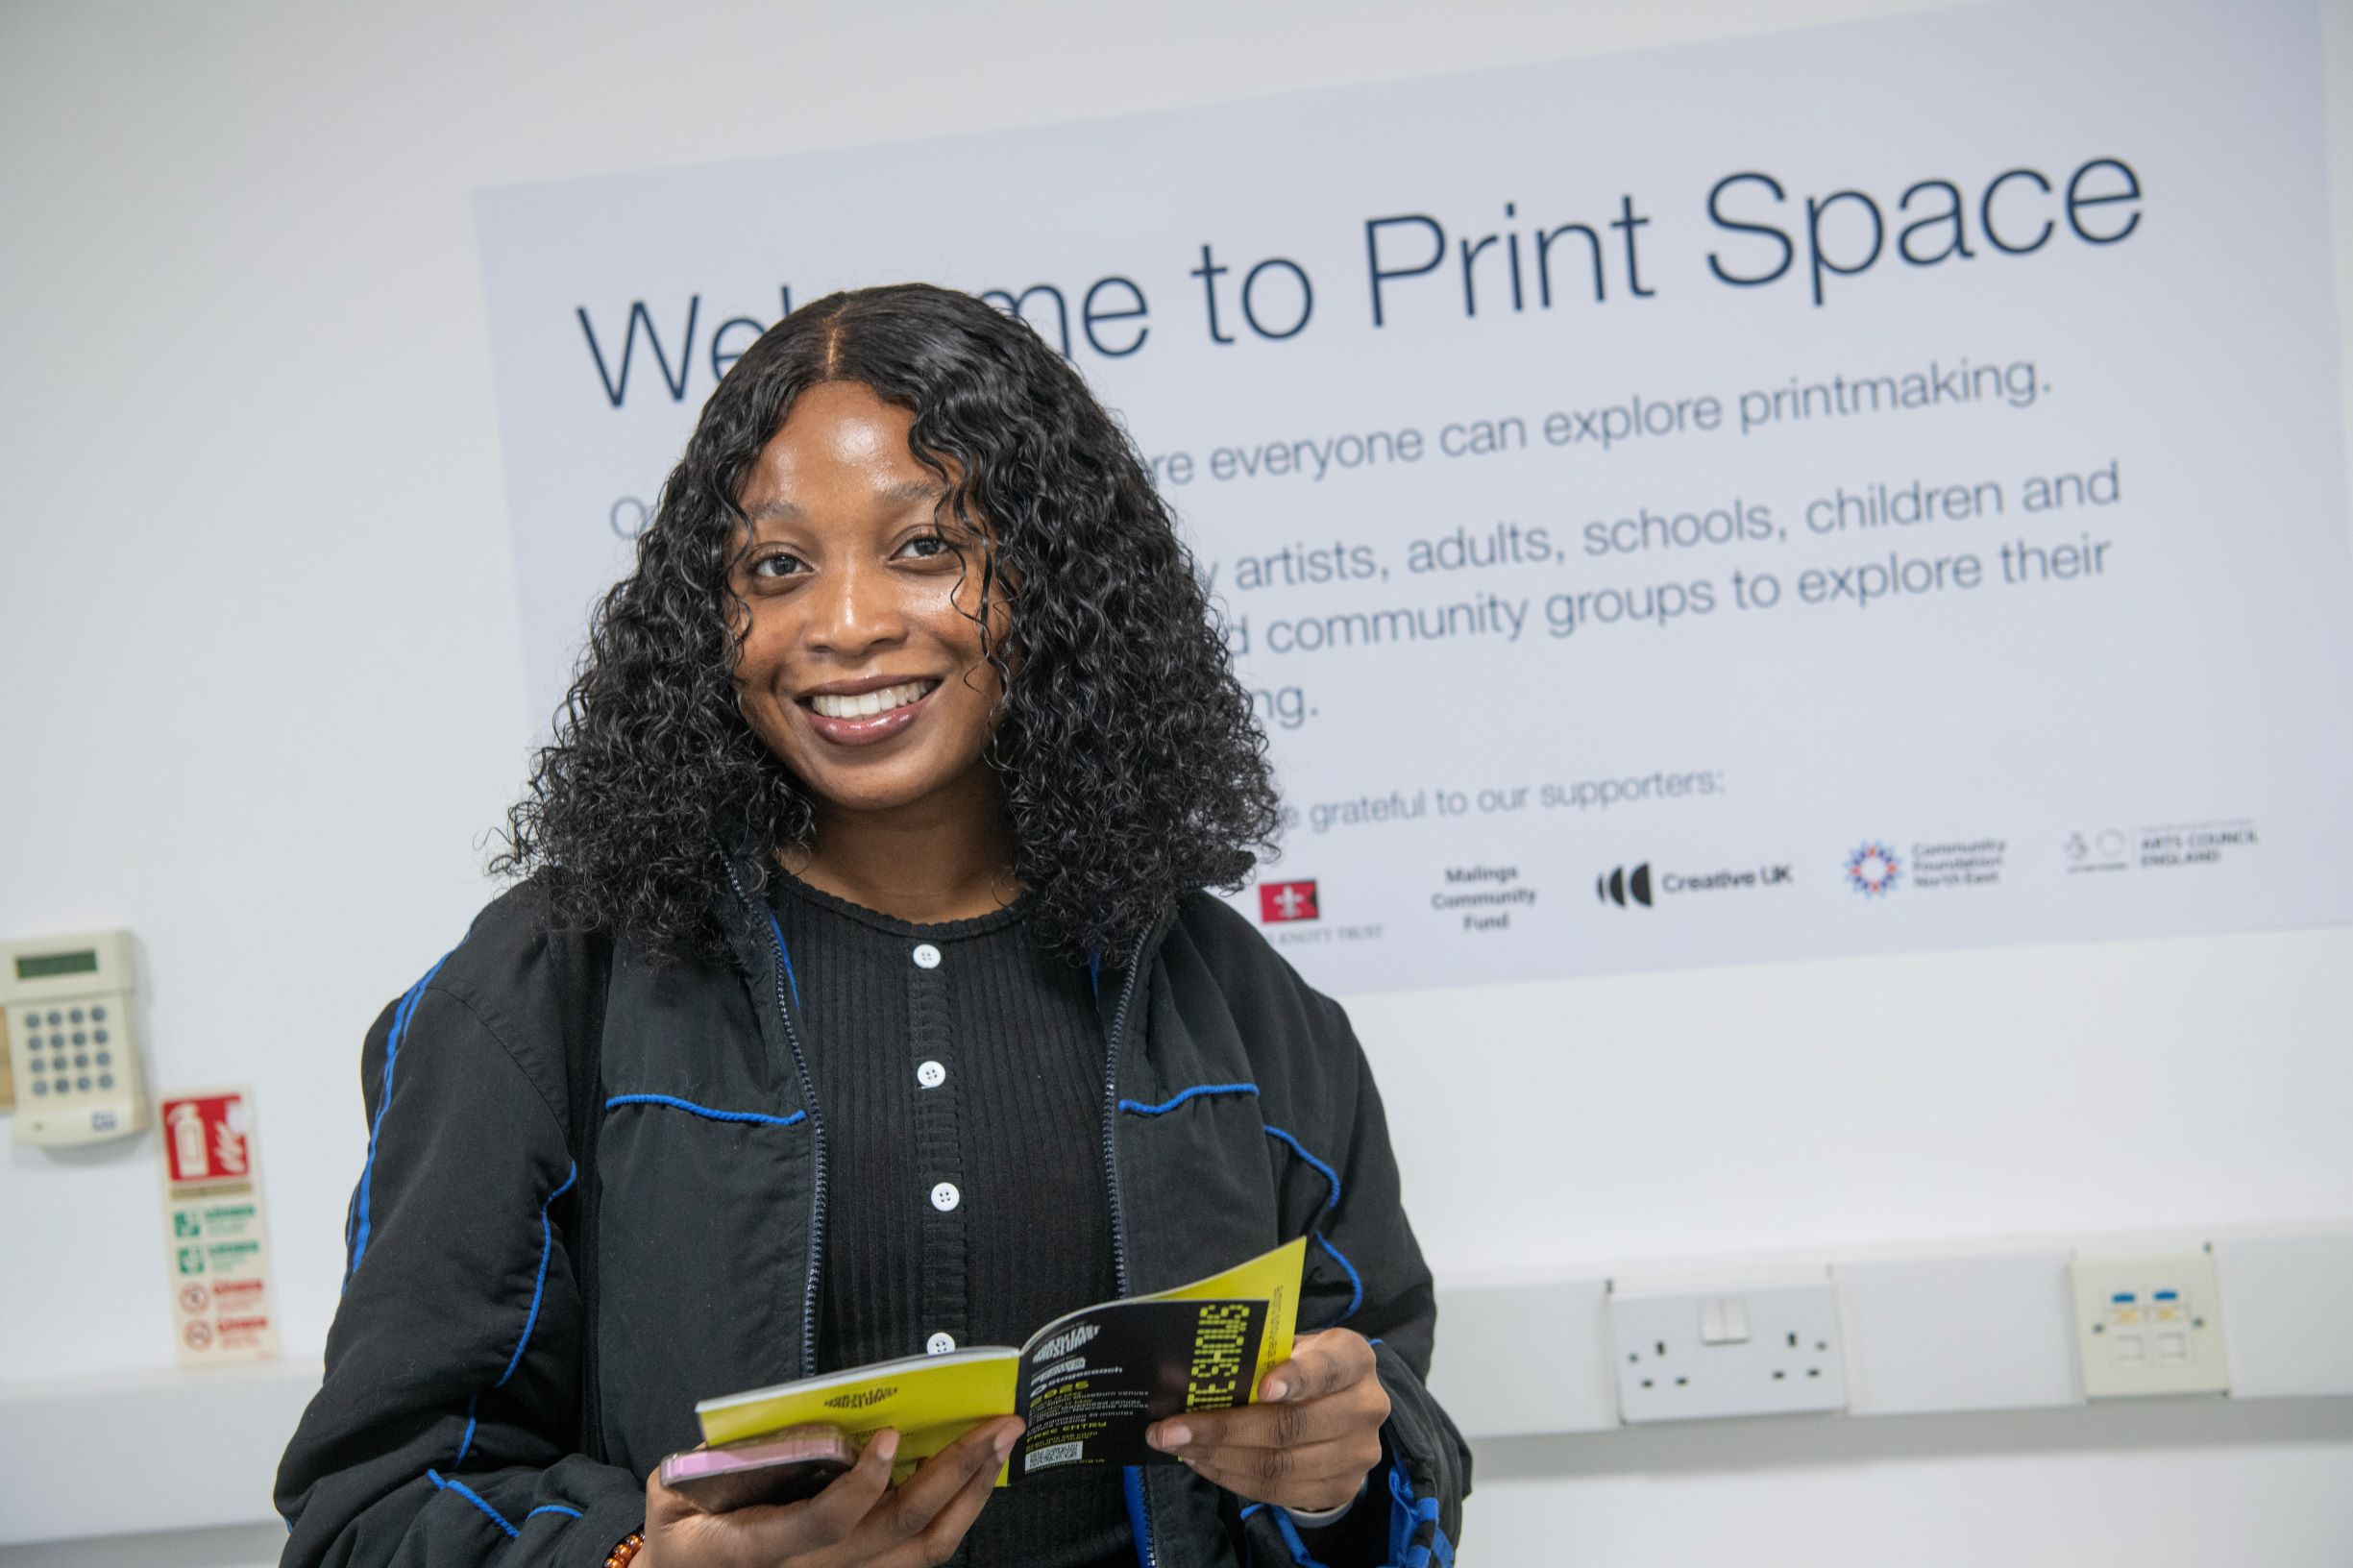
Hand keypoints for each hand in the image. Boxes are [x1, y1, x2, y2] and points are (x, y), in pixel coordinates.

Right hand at [636, 1416, 1021, 1567]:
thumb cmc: (681, 1523)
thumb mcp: (677, 1486)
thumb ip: (731, 1457)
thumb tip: (810, 1423)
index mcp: (754, 1550)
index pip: (824, 1526)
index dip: (862, 1486)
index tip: (891, 1437)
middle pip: (895, 1532)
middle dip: (953, 1473)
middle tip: (995, 1423)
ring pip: (921, 1552)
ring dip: (969, 1493)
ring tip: (1000, 1443)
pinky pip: (920, 1556)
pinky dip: (958, 1513)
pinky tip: (977, 1474)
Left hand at [1144, 1328, 1387, 1513]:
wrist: (1344, 1407)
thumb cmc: (1305, 1366)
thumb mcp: (1294, 1347)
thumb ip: (1262, 1355)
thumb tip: (1194, 1374)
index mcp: (1354, 1359)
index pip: (1327, 1367)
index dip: (1295, 1377)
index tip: (1260, 1387)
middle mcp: (1366, 1406)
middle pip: (1291, 1426)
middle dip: (1224, 1429)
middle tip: (1172, 1430)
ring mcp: (1358, 1453)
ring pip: (1279, 1465)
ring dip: (1219, 1459)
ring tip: (1180, 1448)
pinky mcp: (1342, 1488)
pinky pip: (1279, 1491)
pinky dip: (1234, 1478)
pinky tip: (1205, 1463)